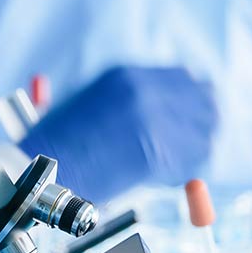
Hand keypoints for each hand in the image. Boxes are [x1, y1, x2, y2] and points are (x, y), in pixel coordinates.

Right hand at [19, 66, 215, 201]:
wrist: (46, 169)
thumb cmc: (61, 144)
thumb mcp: (96, 103)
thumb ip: (133, 101)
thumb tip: (171, 114)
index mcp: (128, 76)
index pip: (185, 79)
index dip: (194, 99)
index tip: (196, 113)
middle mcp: (146, 91)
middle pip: (204, 101)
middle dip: (202, 123)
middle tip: (195, 143)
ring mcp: (155, 120)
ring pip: (205, 133)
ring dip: (194, 150)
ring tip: (170, 164)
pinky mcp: (160, 152)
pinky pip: (194, 163)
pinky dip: (185, 173)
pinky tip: (161, 176)